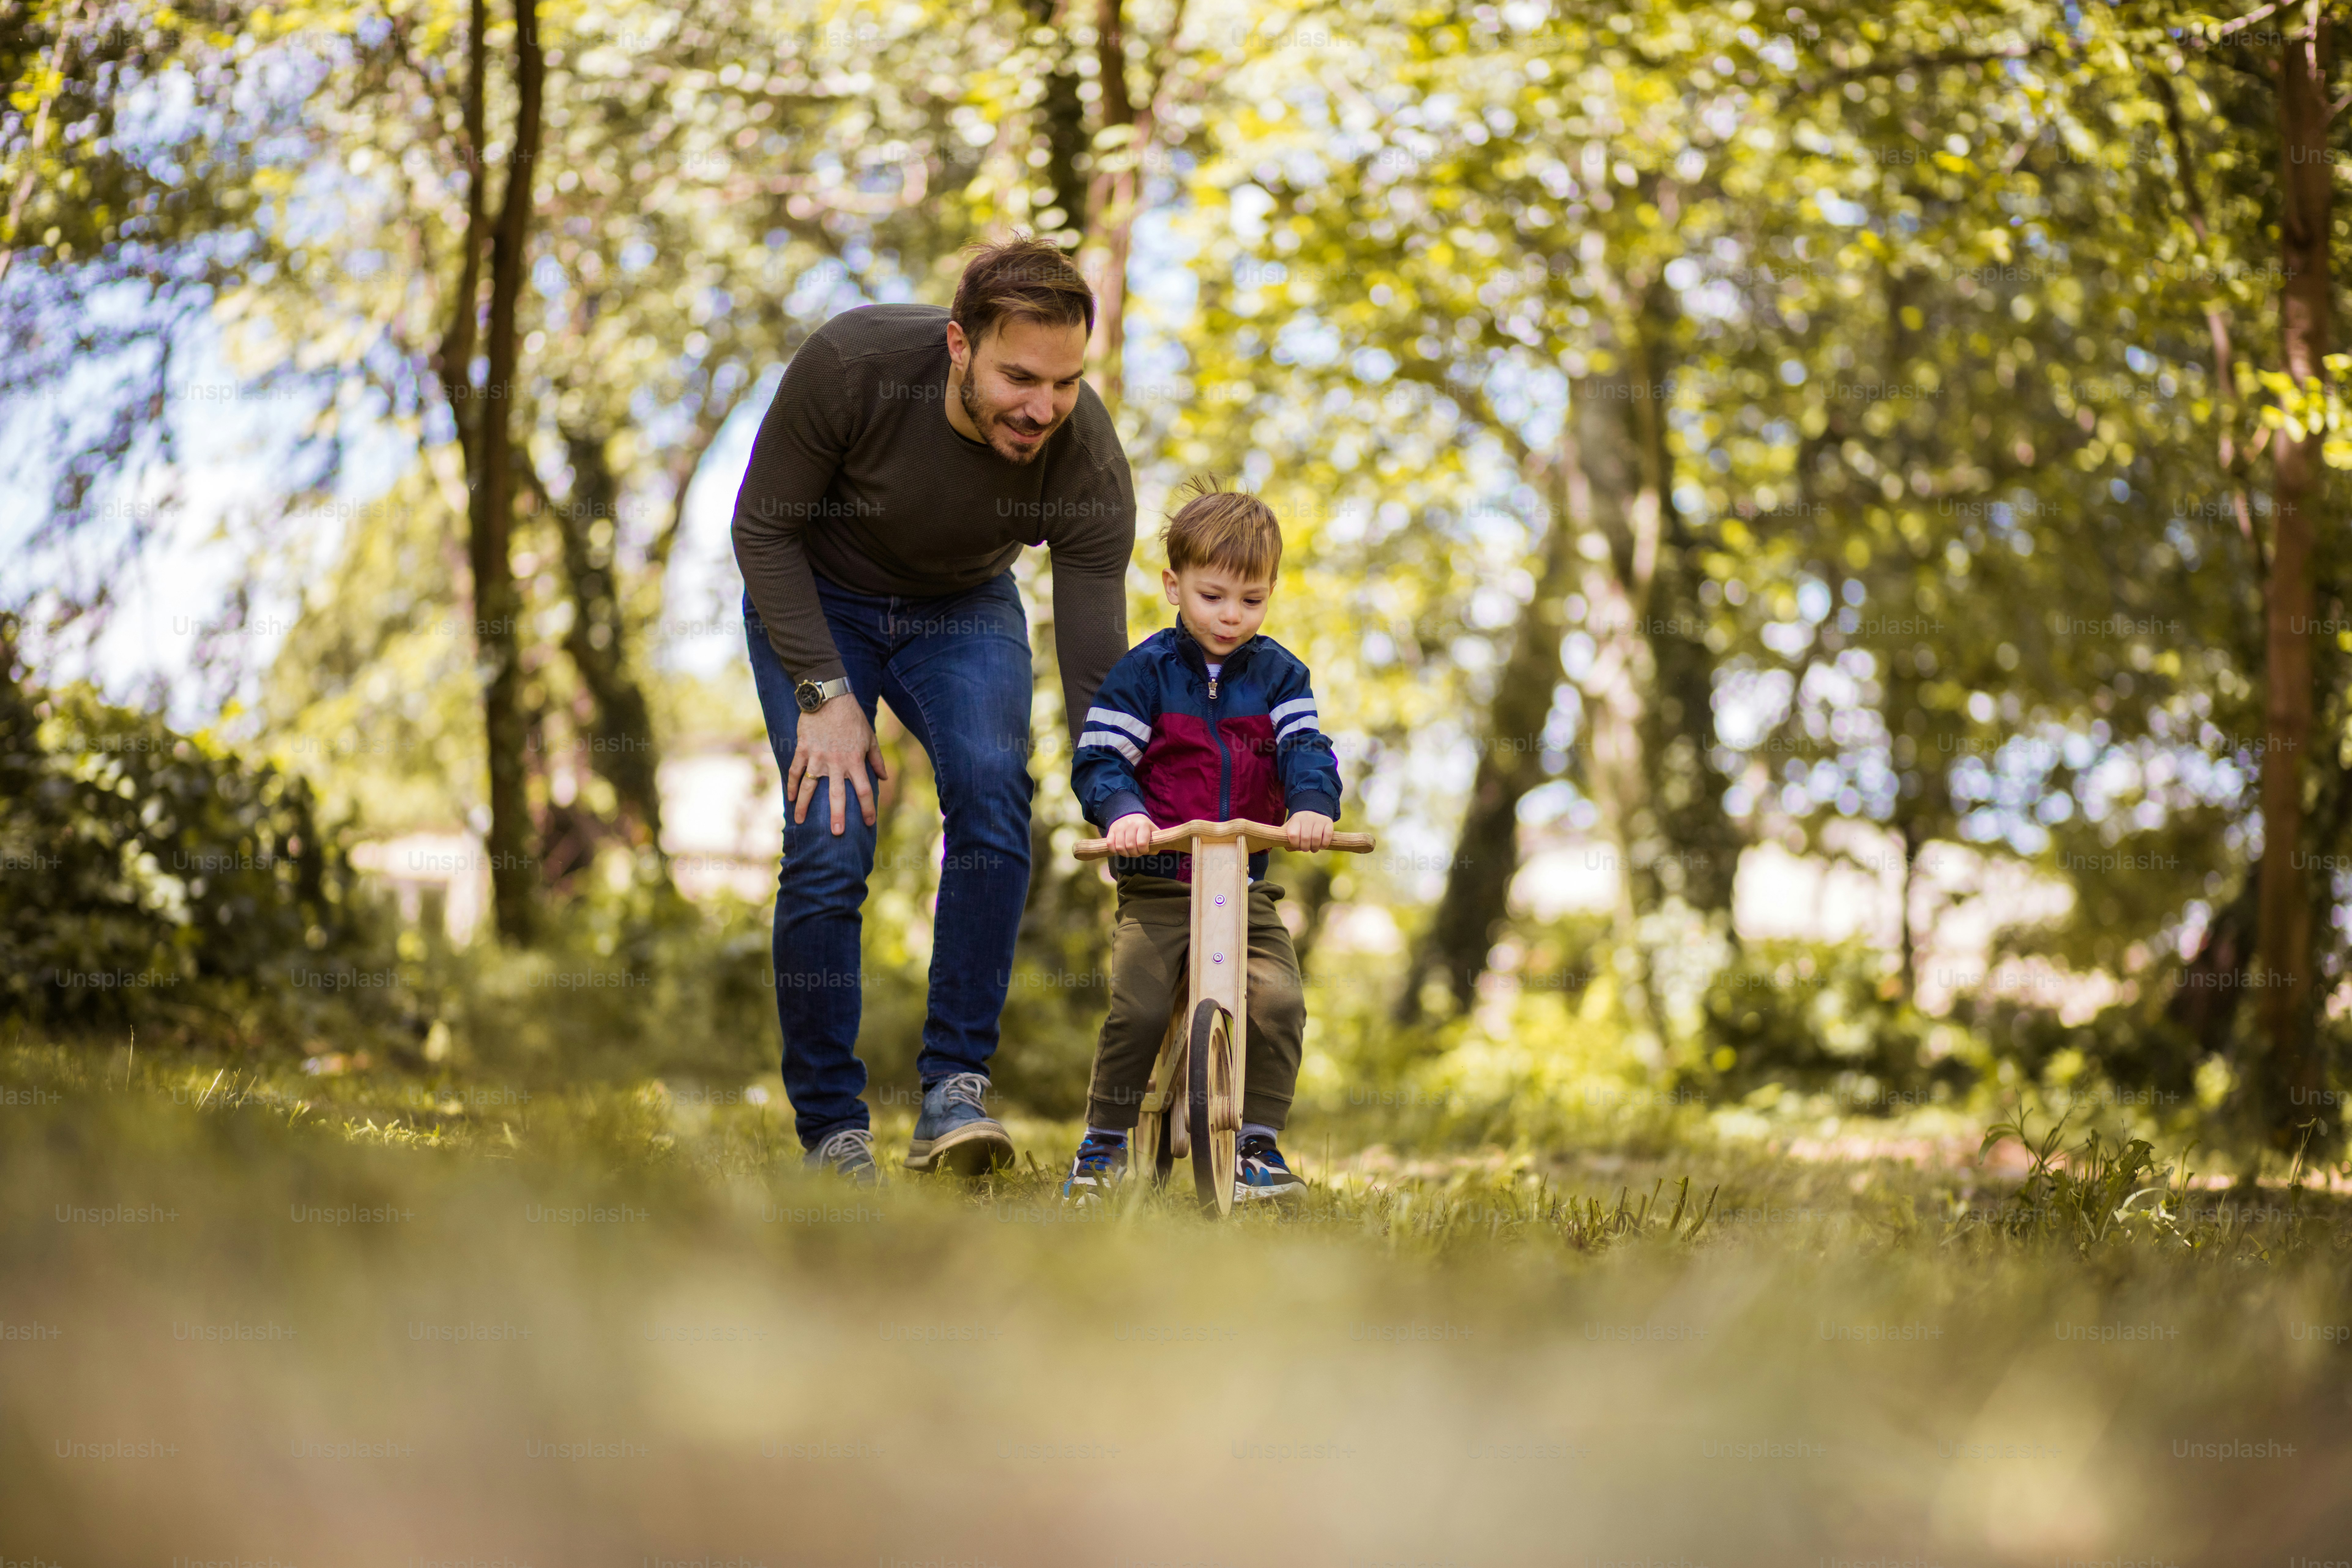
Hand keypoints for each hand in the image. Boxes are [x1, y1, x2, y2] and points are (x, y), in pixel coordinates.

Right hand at [787, 691, 887, 835]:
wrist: (829, 697)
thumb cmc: (852, 717)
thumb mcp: (869, 737)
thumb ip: (876, 759)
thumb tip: (883, 778)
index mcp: (855, 761)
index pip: (864, 790)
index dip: (868, 808)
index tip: (869, 822)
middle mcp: (836, 762)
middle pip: (837, 795)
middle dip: (837, 816)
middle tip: (837, 833)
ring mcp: (817, 757)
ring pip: (809, 786)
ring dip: (803, 805)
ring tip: (799, 821)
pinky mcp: (803, 749)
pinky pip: (794, 770)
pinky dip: (790, 785)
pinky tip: (789, 798)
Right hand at [1106, 812, 1157, 854]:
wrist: (1130, 815)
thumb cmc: (1143, 827)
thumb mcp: (1152, 831)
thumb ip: (1156, 842)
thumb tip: (1152, 852)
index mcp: (1143, 824)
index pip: (1142, 844)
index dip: (1143, 851)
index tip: (1144, 850)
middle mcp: (1130, 824)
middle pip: (1130, 847)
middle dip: (1134, 854)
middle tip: (1136, 852)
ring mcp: (1119, 826)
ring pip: (1120, 847)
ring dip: (1125, 853)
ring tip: (1129, 851)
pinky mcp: (1111, 830)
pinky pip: (1110, 844)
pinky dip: (1114, 850)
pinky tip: (1120, 849)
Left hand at [1285, 810, 1334, 851]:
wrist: (1313, 811)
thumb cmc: (1299, 825)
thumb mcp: (1290, 828)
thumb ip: (1285, 838)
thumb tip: (1289, 848)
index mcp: (1296, 819)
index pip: (1293, 835)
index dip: (1295, 845)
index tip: (1297, 847)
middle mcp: (1307, 817)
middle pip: (1305, 838)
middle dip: (1305, 848)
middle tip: (1305, 849)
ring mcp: (1318, 819)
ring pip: (1316, 838)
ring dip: (1314, 848)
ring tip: (1313, 849)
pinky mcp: (1328, 822)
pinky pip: (1327, 836)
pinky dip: (1324, 845)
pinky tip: (1321, 846)